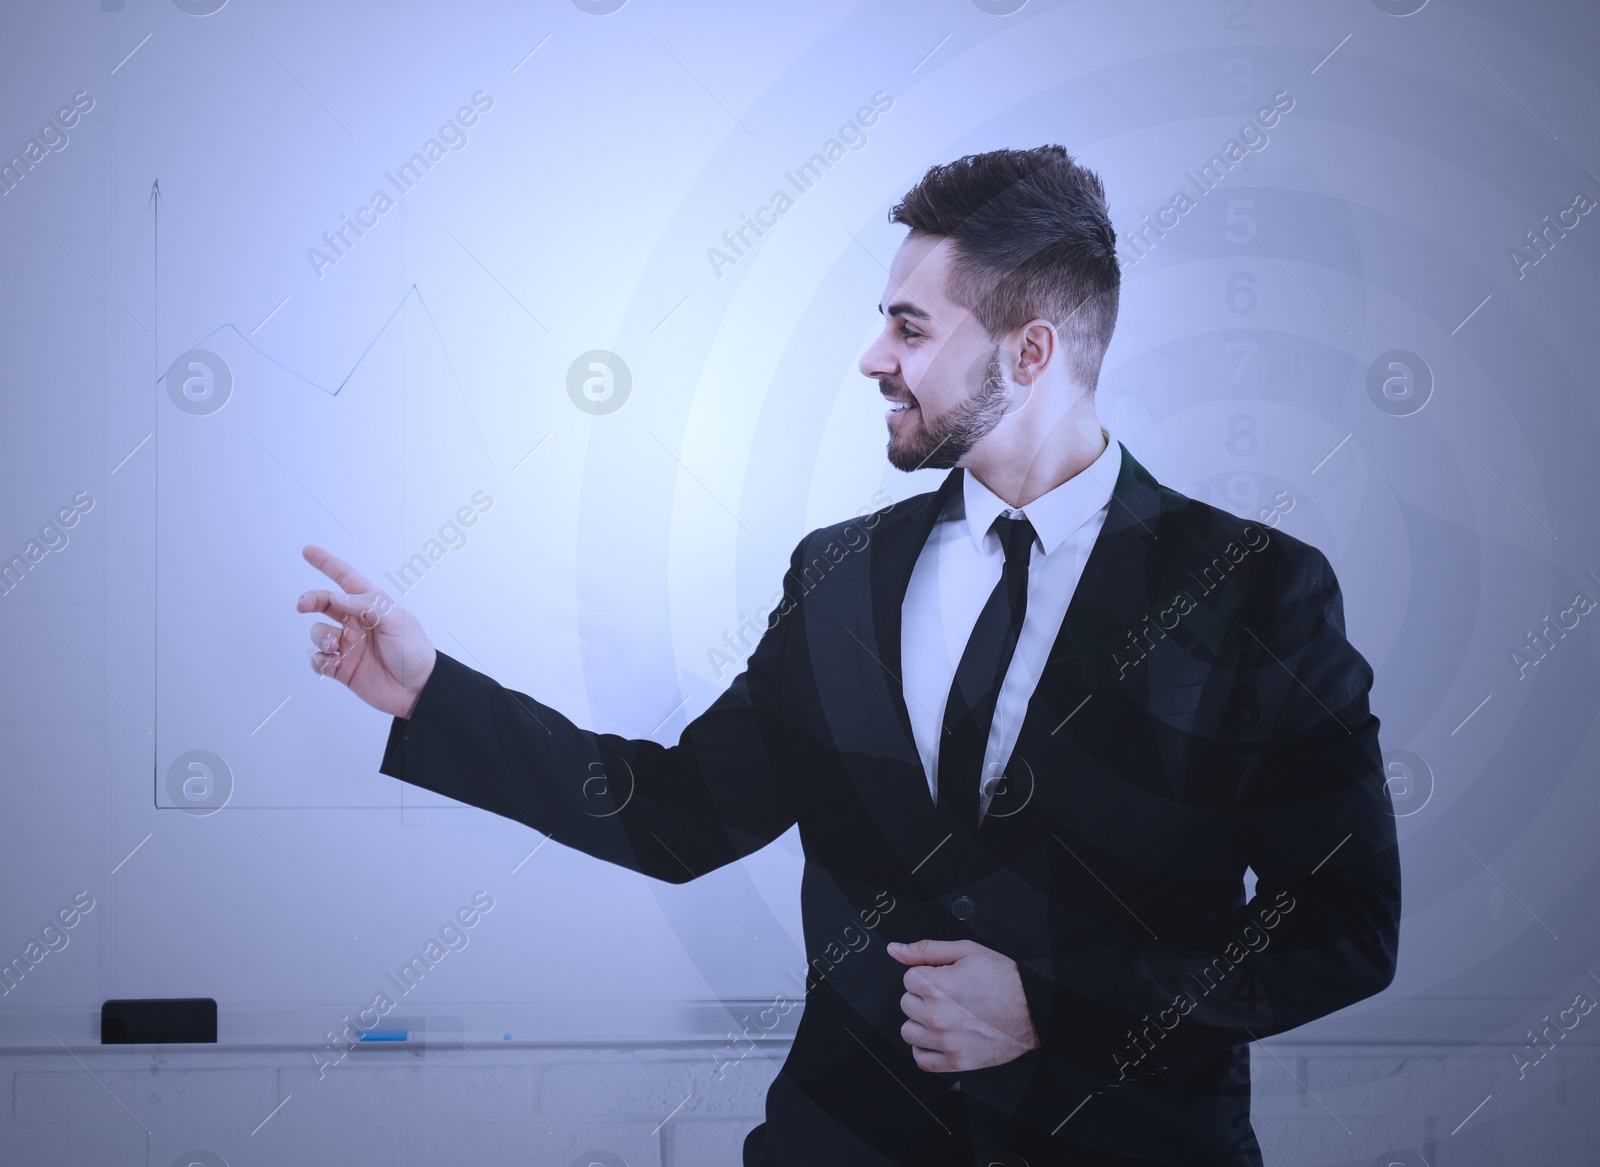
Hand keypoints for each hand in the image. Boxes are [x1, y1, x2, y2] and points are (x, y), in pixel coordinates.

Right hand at [297, 545, 436, 718]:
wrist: (419, 690)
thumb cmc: (414, 651)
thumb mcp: (397, 621)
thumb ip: (367, 606)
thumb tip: (336, 597)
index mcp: (372, 606)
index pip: (346, 579)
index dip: (327, 564)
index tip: (308, 551)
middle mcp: (357, 622)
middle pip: (325, 603)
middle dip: (311, 600)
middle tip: (303, 604)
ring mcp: (348, 645)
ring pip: (319, 632)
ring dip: (320, 636)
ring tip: (336, 645)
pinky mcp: (342, 668)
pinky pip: (319, 659)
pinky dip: (320, 659)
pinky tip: (334, 662)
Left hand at [888, 938, 1040, 1072]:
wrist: (1033, 1010)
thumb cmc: (1005, 981)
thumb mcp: (967, 952)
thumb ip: (926, 949)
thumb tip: (896, 949)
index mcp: (937, 986)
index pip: (907, 978)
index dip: (926, 974)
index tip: (942, 978)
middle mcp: (937, 1015)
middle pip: (906, 1003)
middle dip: (922, 997)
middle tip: (946, 996)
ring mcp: (945, 1041)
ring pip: (908, 1032)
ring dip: (921, 1023)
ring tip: (944, 1016)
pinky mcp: (955, 1062)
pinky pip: (921, 1059)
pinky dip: (926, 1049)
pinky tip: (940, 1037)